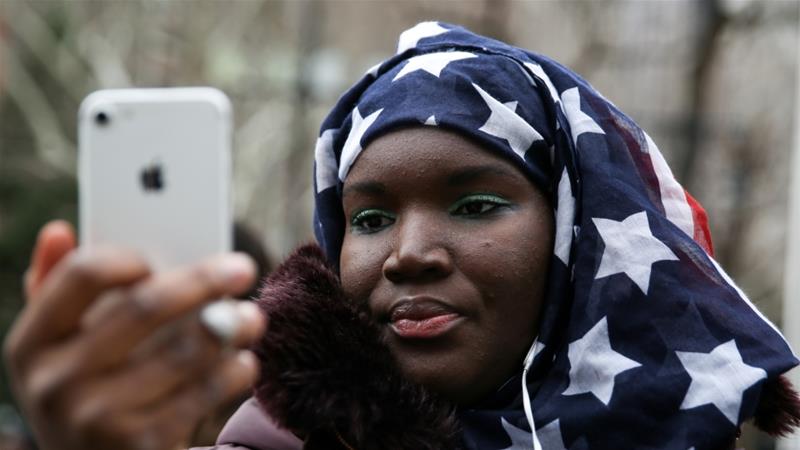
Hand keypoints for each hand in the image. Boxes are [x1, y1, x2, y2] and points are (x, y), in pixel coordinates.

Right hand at [3, 221, 266, 449]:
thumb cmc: (86, 389)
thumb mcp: (58, 347)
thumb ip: (59, 288)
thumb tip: (59, 231)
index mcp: (32, 342)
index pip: (82, 274)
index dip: (130, 255)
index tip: (167, 254)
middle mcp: (56, 381)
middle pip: (144, 307)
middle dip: (203, 281)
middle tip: (243, 268)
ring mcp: (95, 418)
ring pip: (182, 353)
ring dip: (229, 327)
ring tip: (254, 316)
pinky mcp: (139, 445)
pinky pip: (200, 396)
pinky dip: (232, 373)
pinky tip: (245, 361)